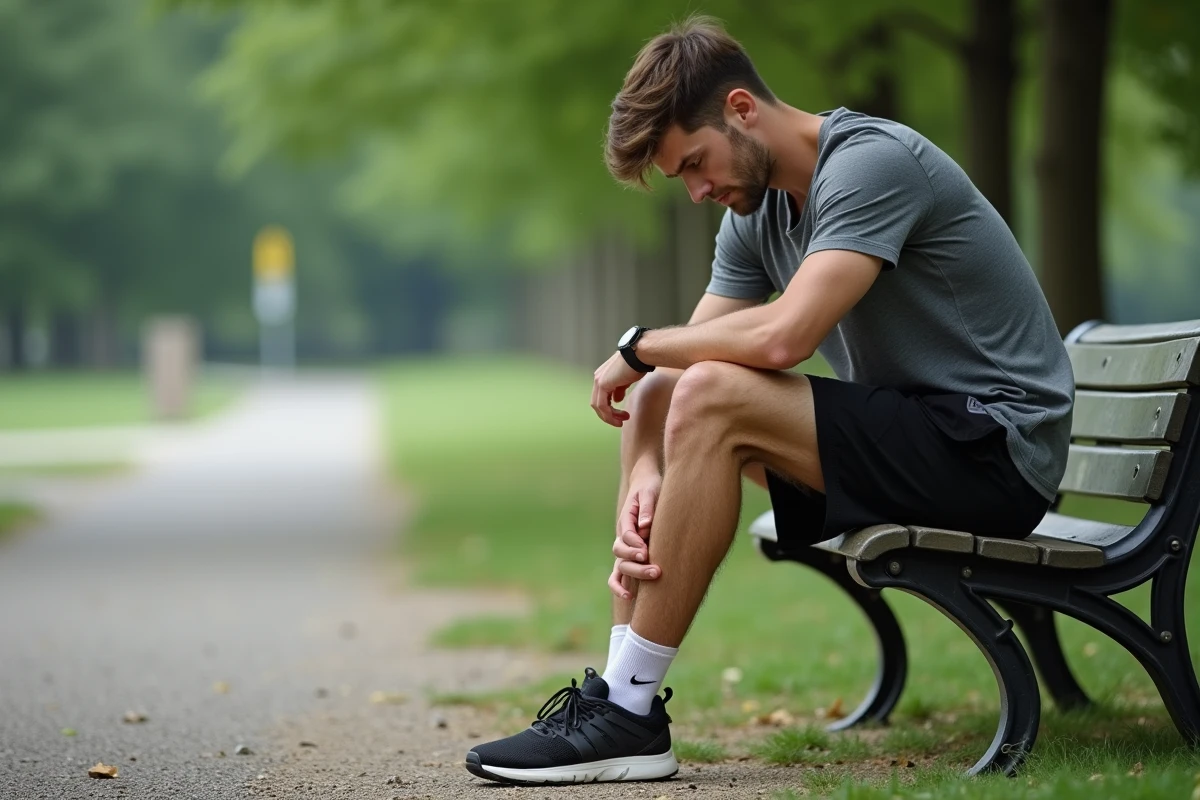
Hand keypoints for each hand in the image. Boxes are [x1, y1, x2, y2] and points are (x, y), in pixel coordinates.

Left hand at [591, 351, 643, 426]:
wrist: (640, 354)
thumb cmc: (637, 363)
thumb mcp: (626, 380)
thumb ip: (619, 389)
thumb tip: (616, 399)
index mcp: (603, 376)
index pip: (601, 397)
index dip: (610, 409)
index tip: (622, 416)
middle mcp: (598, 378)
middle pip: (597, 403)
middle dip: (608, 415)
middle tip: (621, 421)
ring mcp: (598, 381)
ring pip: (598, 406)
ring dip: (609, 417)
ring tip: (620, 422)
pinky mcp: (602, 384)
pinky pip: (602, 405)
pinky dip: (609, 414)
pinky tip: (619, 418)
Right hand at [607, 469, 661, 599]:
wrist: (646, 488)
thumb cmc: (649, 489)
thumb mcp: (650, 493)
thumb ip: (647, 508)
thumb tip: (644, 526)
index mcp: (626, 520)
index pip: (626, 536)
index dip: (635, 546)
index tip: (646, 552)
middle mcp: (622, 536)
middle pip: (621, 554)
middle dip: (637, 564)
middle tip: (656, 570)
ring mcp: (624, 547)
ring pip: (620, 566)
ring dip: (635, 575)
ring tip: (653, 578)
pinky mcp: (630, 556)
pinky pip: (618, 574)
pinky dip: (619, 586)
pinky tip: (629, 597)